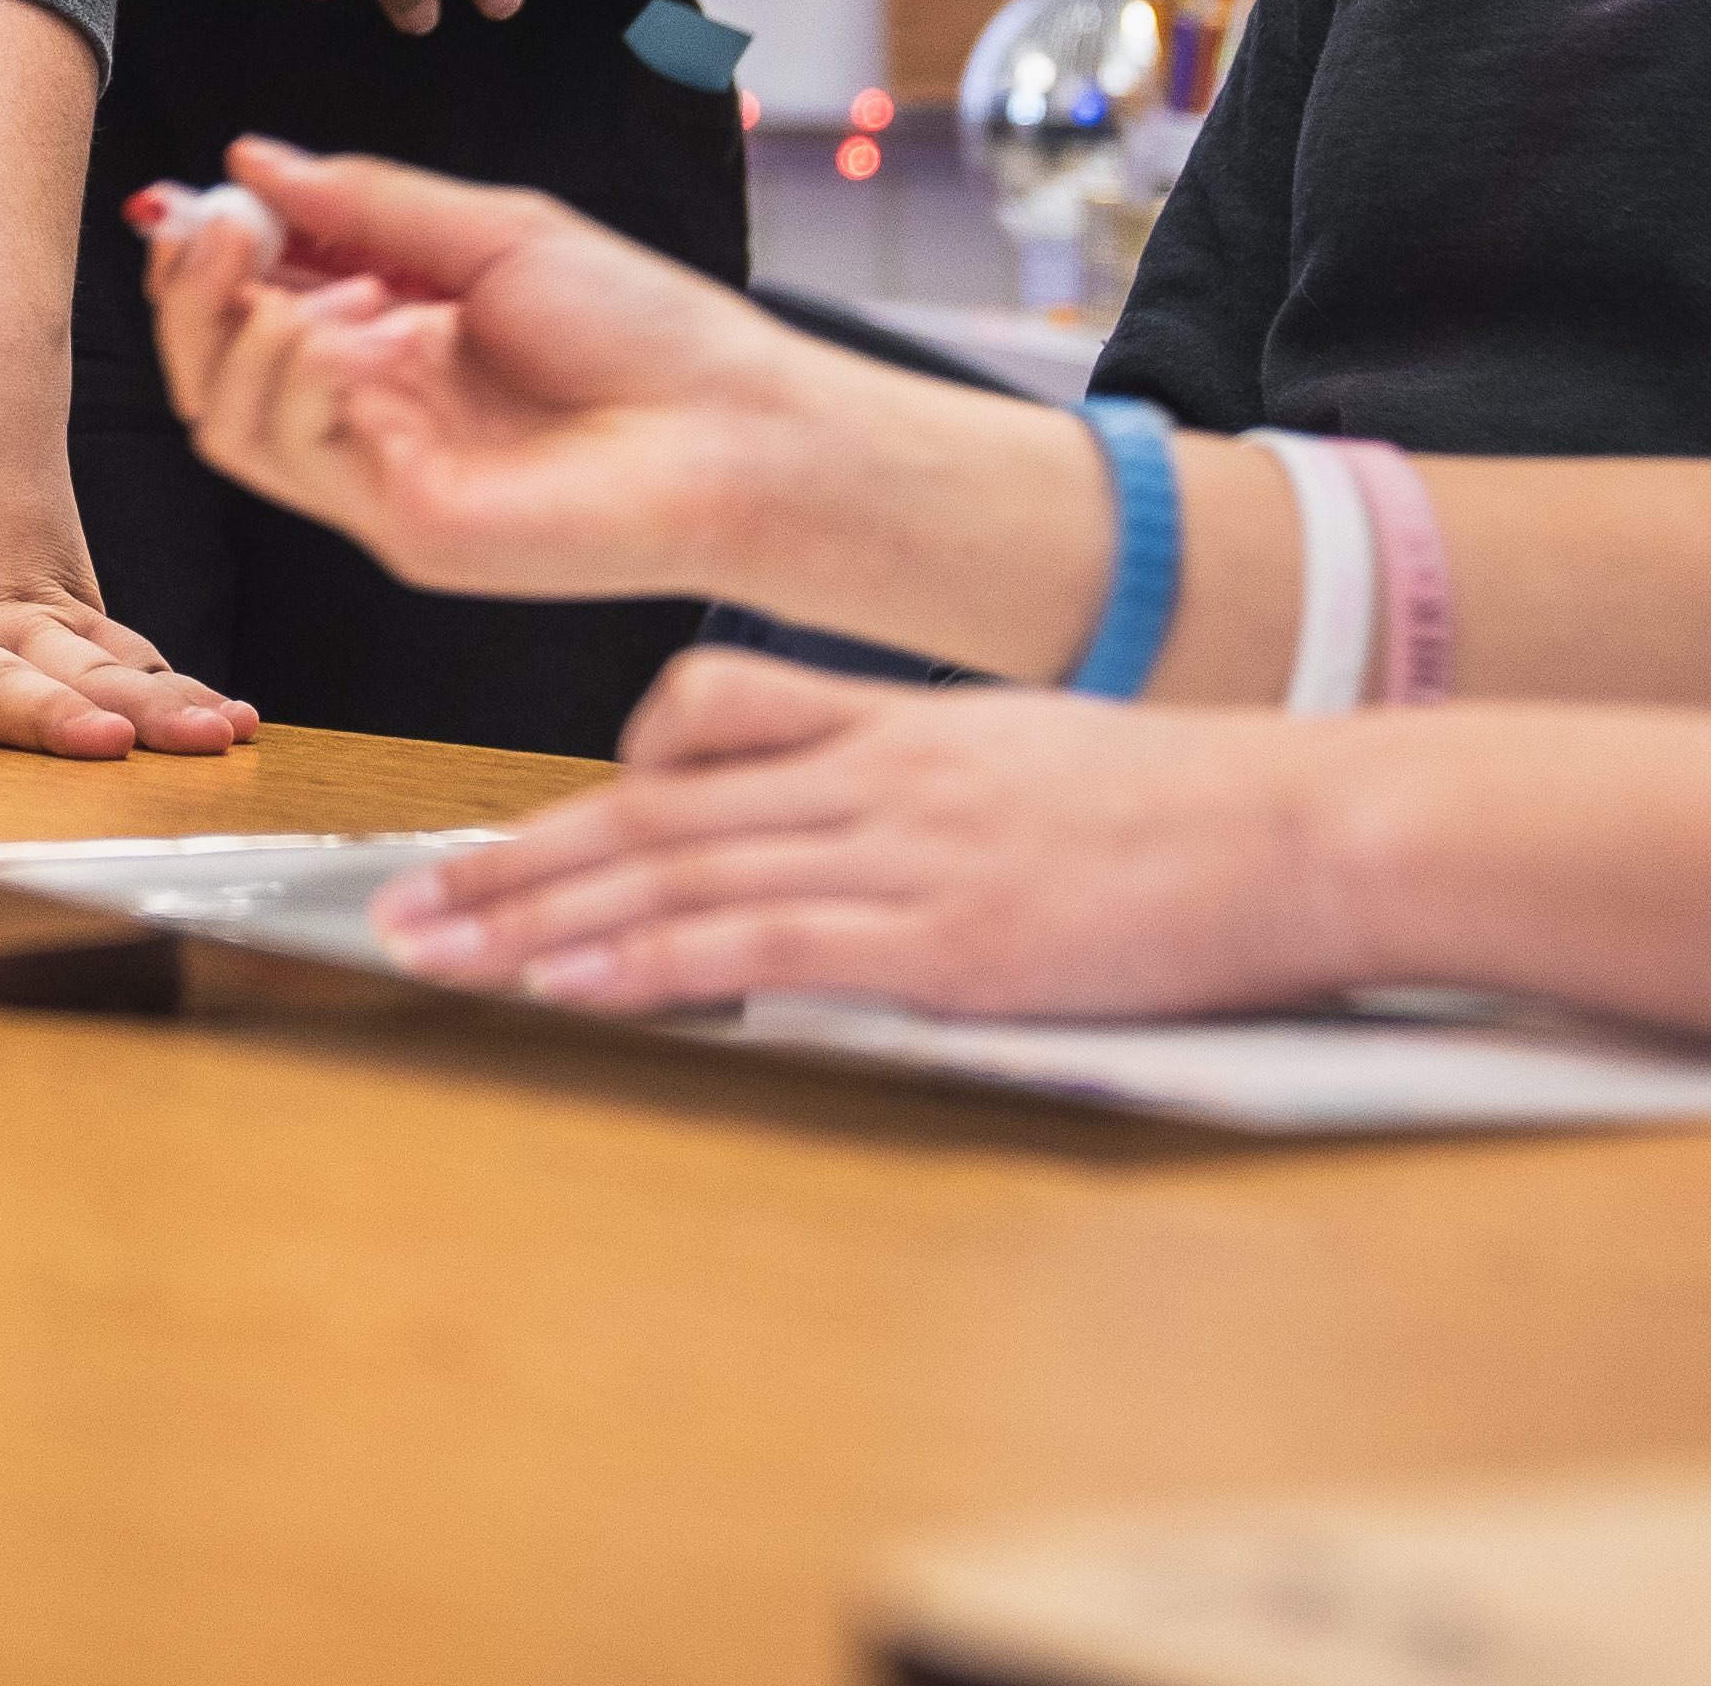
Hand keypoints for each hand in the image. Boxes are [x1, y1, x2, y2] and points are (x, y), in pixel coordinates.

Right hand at [137, 134, 829, 603]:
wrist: (735, 428)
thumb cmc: (644, 329)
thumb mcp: (491, 231)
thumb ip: (366, 202)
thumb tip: (247, 159)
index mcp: (397, 335)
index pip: (262, 295)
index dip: (212, 248)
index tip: (186, 195)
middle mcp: (374, 409)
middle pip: (220, 364)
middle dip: (192, 292)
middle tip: (207, 229)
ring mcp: (380, 474)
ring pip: (230, 420)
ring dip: (231, 336)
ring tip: (281, 287)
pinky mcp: (399, 526)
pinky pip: (292, 457)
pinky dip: (288, 380)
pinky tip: (340, 334)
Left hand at [362, 650, 1350, 1018]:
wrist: (1314, 823)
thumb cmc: (1195, 811)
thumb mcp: (1031, 760)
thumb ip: (918, 783)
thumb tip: (833, 845)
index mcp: (894, 729)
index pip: (695, 738)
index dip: (582, 794)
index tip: (495, 842)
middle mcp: (872, 776)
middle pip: (647, 809)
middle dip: (510, 863)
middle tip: (396, 904)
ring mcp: (902, 852)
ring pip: (676, 871)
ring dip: (541, 918)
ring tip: (437, 950)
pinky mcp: (944, 935)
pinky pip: (760, 940)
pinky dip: (650, 961)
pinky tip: (572, 982)